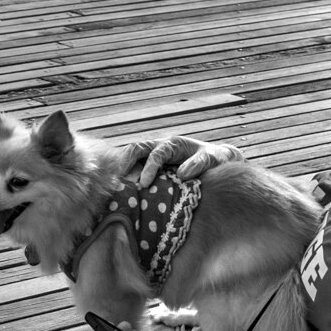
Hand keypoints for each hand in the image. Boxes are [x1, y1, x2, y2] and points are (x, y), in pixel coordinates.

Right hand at [127, 136, 242, 186]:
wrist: (216, 160)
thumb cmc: (214, 159)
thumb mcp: (211, 159)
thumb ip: (198, 164)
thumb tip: (181, 174)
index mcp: (174, 144)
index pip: (156, 154)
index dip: (149, 168)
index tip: (144, 183)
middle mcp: (161, 147)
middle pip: (138, 148)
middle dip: (126, 161)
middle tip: (119, 179)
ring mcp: (155, 154)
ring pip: (133, 154)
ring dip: (123, 166)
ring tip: (115, 183)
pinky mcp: (152, 164)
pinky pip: (136, 165)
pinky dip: (127, 172)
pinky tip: (121, 186)